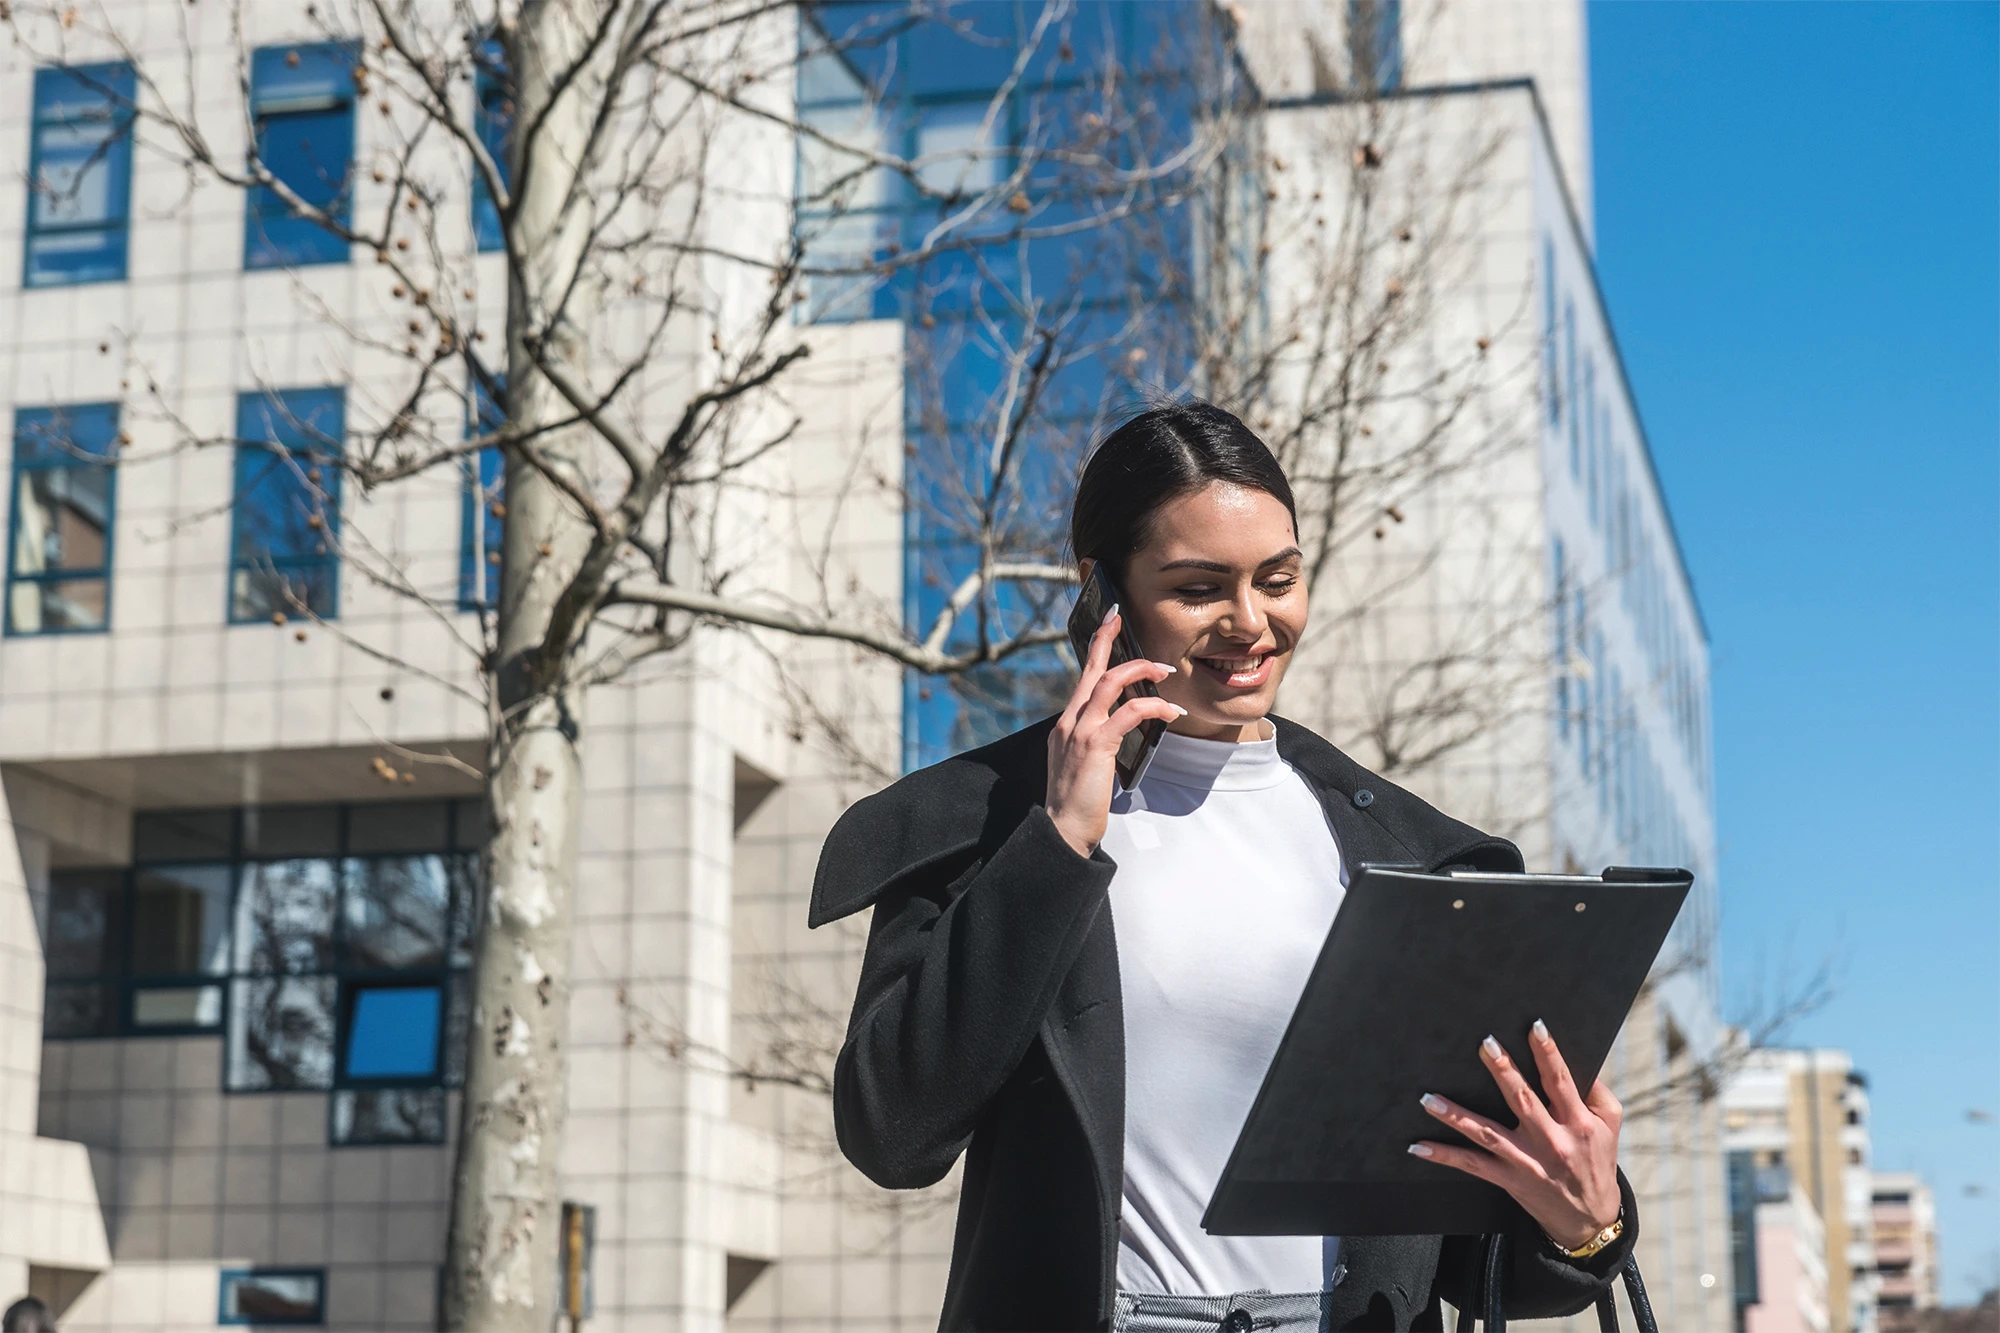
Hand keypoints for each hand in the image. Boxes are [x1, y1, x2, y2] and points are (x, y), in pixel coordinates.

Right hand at [1046, 604, 1182, 857]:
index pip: (1082, 678)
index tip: (1109, 623)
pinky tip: (1171, 713)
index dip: (1095, 647)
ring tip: (1165, 671)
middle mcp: (1069, 722)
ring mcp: (1080, 732)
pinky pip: (1128, 713)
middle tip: (1123, 619)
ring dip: (1140, 671)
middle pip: (1091, 669)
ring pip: (1109, 683)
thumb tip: (1121, 726)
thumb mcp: (1081, 763)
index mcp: (1066, 724)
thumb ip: (1094, 740)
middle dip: (1108, 640)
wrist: (1063, 829)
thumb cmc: (1077, 802)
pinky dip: (1153, 708)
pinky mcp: (1095, 745)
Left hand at [1408, 1020, 1624, 1250]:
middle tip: (1485, 1044)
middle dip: (1503, 1071)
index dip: (1548, 1054)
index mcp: (1578, 1124)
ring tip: (1428, 1098)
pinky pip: (1471, 1164)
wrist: (1590, 1220)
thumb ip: (1596, 1092)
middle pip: (1523, 1101)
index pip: (1561, 1082)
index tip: (1534, 1027)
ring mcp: (1526, 1161)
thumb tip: (1582, 1059)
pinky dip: (1444, 1155)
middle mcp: (1551, 1141)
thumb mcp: (1609, 1126)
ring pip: (1487, 1134)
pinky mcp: (1508, 1179)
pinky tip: (1418, 1146)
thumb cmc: (1597, 1162)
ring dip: (1455, 1115)